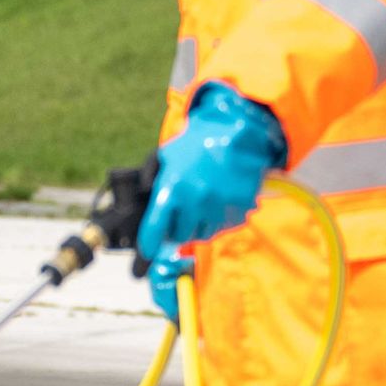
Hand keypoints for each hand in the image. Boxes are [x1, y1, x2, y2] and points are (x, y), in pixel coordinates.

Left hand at [141, 82, 286, 322]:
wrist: (239, 134)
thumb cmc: (200, 144)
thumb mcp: (169, 156)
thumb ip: (155, 179)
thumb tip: (146, 200)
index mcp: (173, 188)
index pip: (155, 229)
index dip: (149, 244)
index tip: (148, 251)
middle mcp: (195, 203)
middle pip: (180, 236)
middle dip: (177, 228)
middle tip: (180, 217)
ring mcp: (218, 209)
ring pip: (202, 234)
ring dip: (198, 226)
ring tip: (201, 206)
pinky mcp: (238, 212)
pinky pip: (223, 227)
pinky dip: (219, 220)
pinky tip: (218, 202)